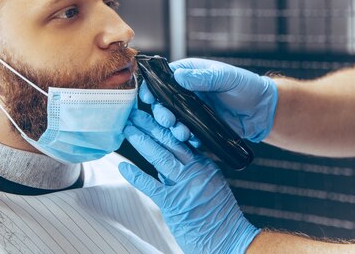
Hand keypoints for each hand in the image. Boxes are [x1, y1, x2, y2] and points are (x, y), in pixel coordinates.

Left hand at [119, 109, 259, 253]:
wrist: (231, 241)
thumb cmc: (219, 217)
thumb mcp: (208, 187)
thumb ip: (187, 172)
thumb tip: (163, 162)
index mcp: (204, 164)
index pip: (181, 139)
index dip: (164, 125)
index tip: (152, 112)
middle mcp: (195, 171)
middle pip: (169, 142)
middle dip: (149, 125)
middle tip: (133, 112)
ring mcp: (185, 186)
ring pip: (160, 156)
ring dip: (141, 141)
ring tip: (127, 129)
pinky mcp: (174, 204)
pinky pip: (152, 186)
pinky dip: (136, 175)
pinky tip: (124, 166)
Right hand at [140, 58, 277, 142]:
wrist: (262, 111)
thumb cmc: (246, 86)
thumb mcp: (226, 78)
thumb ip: (204, 77)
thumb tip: (180, 77)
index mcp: (190, 75)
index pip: (163, 80)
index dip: (152, 88)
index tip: (147, 98)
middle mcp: (187, 94)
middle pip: (163, 103)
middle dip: (161, 113)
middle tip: (168, 120)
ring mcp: (192, 112)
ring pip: (173, 121)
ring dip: (173, 128)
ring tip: (182, 132)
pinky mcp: (200, 128)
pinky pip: (187, 135)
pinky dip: (185, 139)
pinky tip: (190, 140)